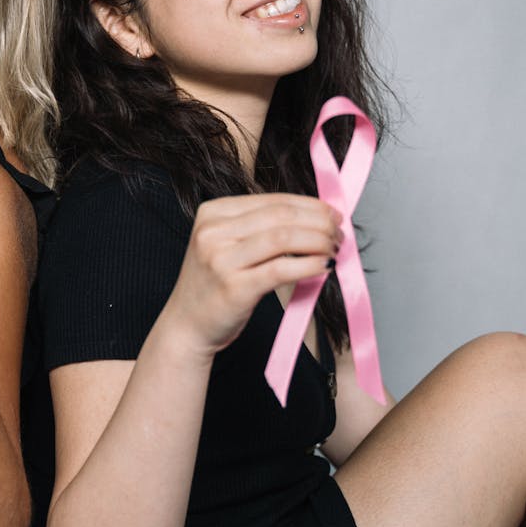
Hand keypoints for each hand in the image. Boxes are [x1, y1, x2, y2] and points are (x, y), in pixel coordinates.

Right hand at [164, 193, 341, 359]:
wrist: (186, 326)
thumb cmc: (214, 285)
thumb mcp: (225, 245)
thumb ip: (259, 228)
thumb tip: (314, 218)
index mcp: (212, 213)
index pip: (272, 200)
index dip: (310, 204)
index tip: (333, 214)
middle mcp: (213, 231)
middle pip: (281, 216)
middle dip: (319, 222)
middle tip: (339, 233)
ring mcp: (221, 259)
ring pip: (284, 238)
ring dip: (319, 241)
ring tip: (334, 249)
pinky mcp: (234, 287)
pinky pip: (282, 269)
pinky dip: (309, 265)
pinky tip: (324, 267)